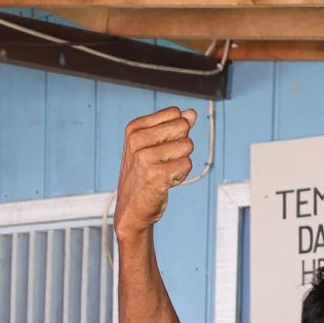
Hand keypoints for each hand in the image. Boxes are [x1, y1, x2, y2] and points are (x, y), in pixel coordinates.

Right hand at [117, 106, 197, 234]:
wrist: (132, 209)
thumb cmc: (143, 176)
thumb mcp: (153, 146)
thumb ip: (173, 127)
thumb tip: (191, 113)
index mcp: (134, 129)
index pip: (175, 113)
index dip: (176, 130)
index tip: (160, 147)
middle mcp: (137, 141)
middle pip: (183, 126)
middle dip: (181, 145)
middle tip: (163, 161)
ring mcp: (145, 158)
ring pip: (187, 146)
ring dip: (181, 161)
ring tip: (163, 172)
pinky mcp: (156, 175)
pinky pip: (187, 165)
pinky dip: (181, 175)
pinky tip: (165, 182)